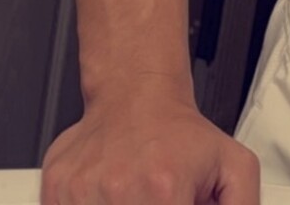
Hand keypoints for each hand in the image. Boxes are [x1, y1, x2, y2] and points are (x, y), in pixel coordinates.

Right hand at [41, 87, 259, 204]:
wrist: (137, 95)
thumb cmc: (181, 133)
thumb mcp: (233, 166)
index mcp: (164, 192)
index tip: (178, 204)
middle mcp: (120, 192)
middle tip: (159, 197)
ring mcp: (82, 193)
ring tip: (136, 196)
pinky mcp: (56, 191)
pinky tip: (111, 195)